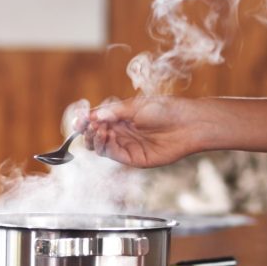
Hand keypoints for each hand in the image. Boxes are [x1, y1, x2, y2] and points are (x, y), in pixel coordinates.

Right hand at [81, 96, 209, 167]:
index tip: (79, 117)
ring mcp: (126, 146)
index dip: (85, 120)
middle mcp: (121, 133)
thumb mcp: (135, 106)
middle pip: (94, 136)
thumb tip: (92, 116)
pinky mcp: (133, 158)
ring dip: (94, 138)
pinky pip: (113, 154)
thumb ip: (112, 112)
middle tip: (88, 124)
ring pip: (100, 147)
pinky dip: (105, 146)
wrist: (187, 124)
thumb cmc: (165, 110)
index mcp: (120, 118)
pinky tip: (107, 135)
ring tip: (99, 129)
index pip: (96, 121)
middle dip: (87, 130)